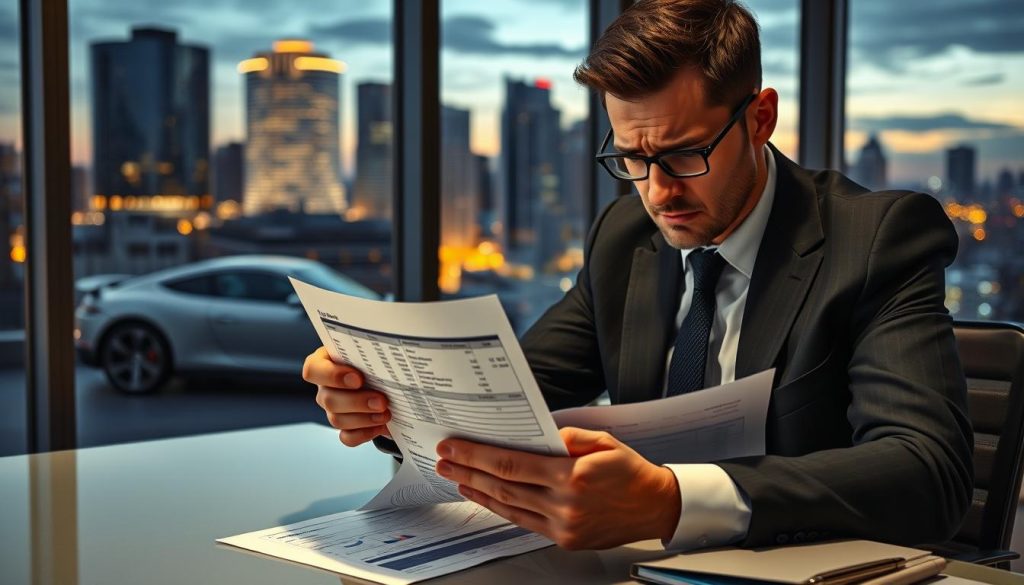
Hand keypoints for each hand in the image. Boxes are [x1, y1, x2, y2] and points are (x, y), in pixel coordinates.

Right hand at [302, 346, 391, 446]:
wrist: (388, 379)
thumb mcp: (372, 352)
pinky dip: (364, 434)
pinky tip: (381, 426)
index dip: (332, 376)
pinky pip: (347, 437)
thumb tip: (389, 360)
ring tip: (386, 414)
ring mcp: (332, 408)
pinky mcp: (344, 426)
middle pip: (328, 399)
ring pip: (337, 420)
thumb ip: (372, 354)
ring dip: (364, 419)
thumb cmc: (375, 359)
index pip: (313, 370)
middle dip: (357, 402)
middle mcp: (325, 387)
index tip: (357, 379)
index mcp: (324, 362)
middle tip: (381, 401)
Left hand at [435, 427, 680, 549]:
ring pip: (509, 506)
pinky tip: (485, 496)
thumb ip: (567, 437)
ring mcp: (563, 525)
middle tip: (445, 459)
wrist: (655, 506)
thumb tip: (535, 436)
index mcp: (572, 475)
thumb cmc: (630, 471)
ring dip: (477, 490)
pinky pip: (523, 522)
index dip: (478, 455)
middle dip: (468, 470)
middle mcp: (564, 503)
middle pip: (502, 486)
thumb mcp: (603, 441)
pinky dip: (500, 508)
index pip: (512, 463)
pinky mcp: (564, 539)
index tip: (455, 446)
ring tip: (456, 477)